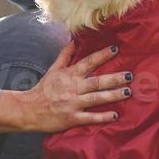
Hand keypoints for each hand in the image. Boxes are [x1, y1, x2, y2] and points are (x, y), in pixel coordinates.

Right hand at [0, 41, 132, 133]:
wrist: (28, 109)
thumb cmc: (42, 90)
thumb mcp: (53, 70)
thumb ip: (65, 56)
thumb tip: (73, 41)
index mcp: (69, 75)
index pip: (88, 62)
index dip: (101, 55)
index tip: (115, 49)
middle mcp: (72, 88)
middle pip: (96, 81)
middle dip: (114, 78)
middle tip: (130, 75)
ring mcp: (72, 103)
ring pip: (96, 98)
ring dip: (112, 95)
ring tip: (127, 92)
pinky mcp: (71, 118)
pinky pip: (90, 117)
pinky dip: (102, 116)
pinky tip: (115, 115)